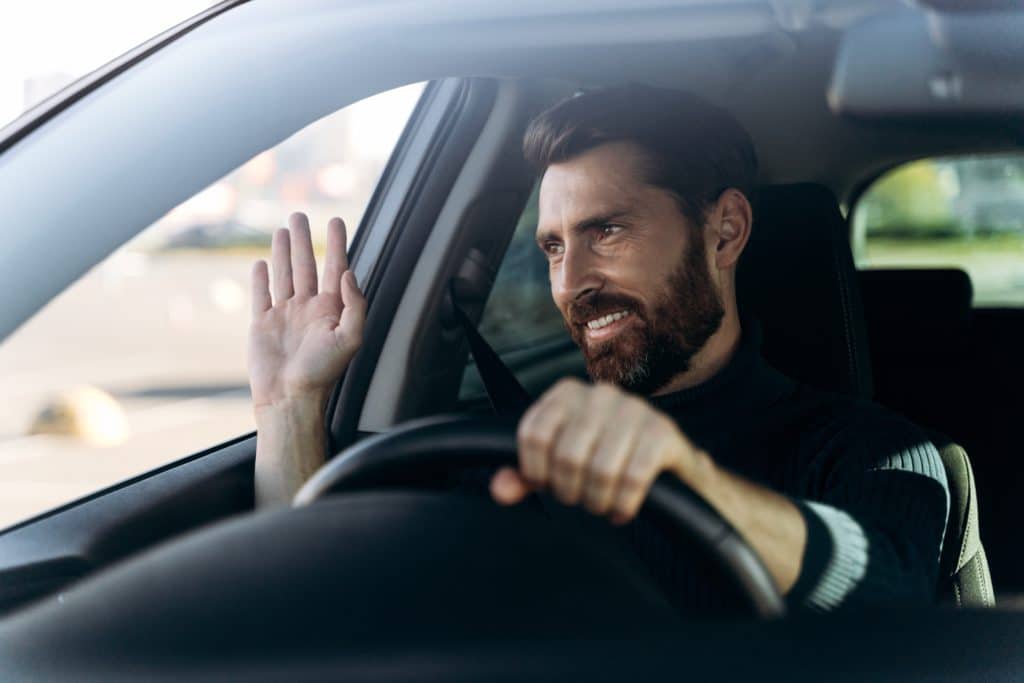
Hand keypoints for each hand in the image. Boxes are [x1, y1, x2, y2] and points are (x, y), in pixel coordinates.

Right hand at [248, 212, 365, 411]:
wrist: (289, 398)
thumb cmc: (322, 373)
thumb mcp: (350, 338)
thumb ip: (355, 304)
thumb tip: (348, 273)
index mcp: (331, 310)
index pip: (335, 268)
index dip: (336, 244)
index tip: (335, 220)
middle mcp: (308, 309)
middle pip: (306, 265)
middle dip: (304, 240)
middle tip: (299, 215)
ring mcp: (284, 315)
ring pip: (284, 275)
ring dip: (283, 251)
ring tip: (282, 229)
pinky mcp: (262, 324)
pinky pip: (261, 295)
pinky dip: (260, 278)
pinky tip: (262, 262)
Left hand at [490, 378, 704, 523]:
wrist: (667, 464)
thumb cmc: (604, 459)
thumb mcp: (559, 465)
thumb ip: (525, 476)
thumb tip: (500, 489)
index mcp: (567, 393)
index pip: (533, 434)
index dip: (536, 471)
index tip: (547, 484)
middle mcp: (601, 393)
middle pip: (567, 455)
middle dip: (570, 491)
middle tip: (579, 499)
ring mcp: (635, 409)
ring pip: (600, 469)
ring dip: (598, 501)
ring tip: (601, 505)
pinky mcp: (663, 432)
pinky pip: (633, 478)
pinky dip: (623, 505)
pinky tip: (622, 510)